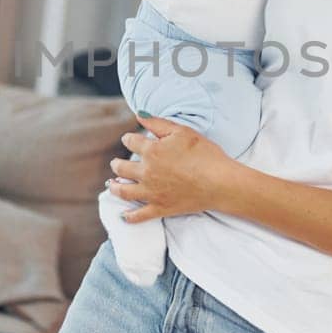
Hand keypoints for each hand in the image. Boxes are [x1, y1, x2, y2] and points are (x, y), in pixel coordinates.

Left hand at [106, 116, 237, 221]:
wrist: (219, 182)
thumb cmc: (205, 154)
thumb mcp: (182, 131)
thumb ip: (158, 123)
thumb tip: (139, 115)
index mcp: (152, 151)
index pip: (131, 142)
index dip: (128, 139)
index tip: (128, 139)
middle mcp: (147, 172)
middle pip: (122, 168)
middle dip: (116, 164)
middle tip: (115, 164)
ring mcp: (152, 192)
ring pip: (124, 191)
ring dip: (114, 187)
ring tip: (112, 184)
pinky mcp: (160, 208)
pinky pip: (139, 216)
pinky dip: (129, 217)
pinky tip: (124, 216)